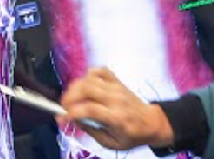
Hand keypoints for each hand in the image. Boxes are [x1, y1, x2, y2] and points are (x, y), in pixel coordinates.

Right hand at [58, 67, 174, 150]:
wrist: (151, 122)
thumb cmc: (131, 136)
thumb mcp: (111, 143)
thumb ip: (92, 132)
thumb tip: (75, 120)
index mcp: (116, 117)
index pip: (90, 109)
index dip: (72, 112)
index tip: (62, 117)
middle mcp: (116, 99)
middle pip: (88, 88)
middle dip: (70, 96)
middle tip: (64, 105)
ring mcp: (117, 87)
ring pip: (91, 78)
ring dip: (76, 86)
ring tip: (71, 97)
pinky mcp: (117, 81)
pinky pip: (101, 71)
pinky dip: (89, 75)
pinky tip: (85, 85)